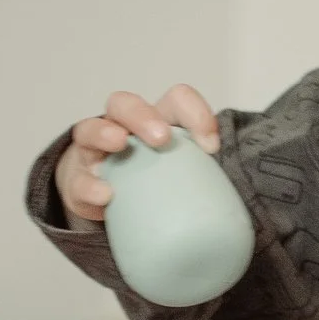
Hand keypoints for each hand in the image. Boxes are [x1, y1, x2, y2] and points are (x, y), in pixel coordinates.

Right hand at [55, 85, 220, 223]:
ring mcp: (93, 152)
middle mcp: (120, 128)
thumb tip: (242, 219)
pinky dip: (91, 186)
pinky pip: (78, 180)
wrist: (106, 201)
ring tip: (120, 143)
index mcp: (154, 121)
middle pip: (124, 104)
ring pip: (89, 129)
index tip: (211, 147)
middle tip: (162, 138)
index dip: (195, 114)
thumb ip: (207, 183)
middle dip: (142, 116)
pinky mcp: (77, 181)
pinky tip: (107, 196)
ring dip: (105, 132)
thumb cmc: (154, 181)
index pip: (176, 100)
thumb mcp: (182, 174)